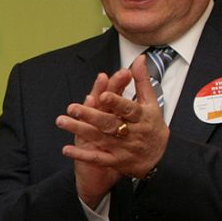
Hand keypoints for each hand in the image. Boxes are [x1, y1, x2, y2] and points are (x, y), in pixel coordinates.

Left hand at [58, 57, 169, 190]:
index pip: (128, 108)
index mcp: (142, 116)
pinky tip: (66, 149)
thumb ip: (142, 81)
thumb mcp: (152, 103)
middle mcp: (132, 133)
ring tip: (62, 121)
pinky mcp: (115, 161)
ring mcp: (123, 148)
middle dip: (91, 115)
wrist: (160, 158)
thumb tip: (139, 59)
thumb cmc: (152, 125)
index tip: (102, 95)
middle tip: (73, 107)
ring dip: (80, 130)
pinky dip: (81, 154)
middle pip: (110, 123)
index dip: (116, 102)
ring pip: (100, 138)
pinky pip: (97, 158)